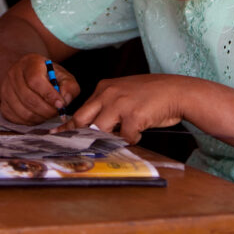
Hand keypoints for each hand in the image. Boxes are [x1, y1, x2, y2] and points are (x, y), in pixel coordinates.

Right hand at [0, 53, 79, 124]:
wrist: (30, 75)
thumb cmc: (50, 76)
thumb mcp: (64, 76)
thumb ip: (69, 87)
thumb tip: (65, 101)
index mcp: (30, 63)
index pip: (35, 81)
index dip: (49, 95)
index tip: (60, 105)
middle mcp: (14, 74)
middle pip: (28, 98)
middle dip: (46, 110)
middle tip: (57, 112)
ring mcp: (6, 89)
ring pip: (22, 111)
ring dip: (39, 117)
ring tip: (49, 114)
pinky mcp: (3, 103)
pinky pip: (15, 118)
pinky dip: (29, 121)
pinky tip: (39, 116)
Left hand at [52, 74, 187, 143]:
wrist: (177, 91)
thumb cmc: (152, 95)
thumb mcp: (124, 93)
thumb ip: (107, 105)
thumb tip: (92, 127)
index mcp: (104, 87)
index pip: (81, 109)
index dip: (69, 126)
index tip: (56, 135)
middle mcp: (108, 93)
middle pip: (82, 120)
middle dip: (78, 136)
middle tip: (74, 147)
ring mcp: (119, 104)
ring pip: (100, 131)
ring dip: (111, 137)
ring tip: (125, 132)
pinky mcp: (133, 116)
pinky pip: (125, 137)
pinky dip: (133, 138)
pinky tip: (142, 129)